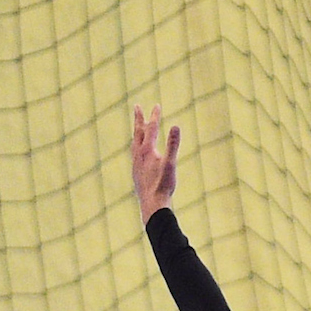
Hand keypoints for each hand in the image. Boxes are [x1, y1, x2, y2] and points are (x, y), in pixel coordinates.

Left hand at [130, 104, 179, 222]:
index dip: (154, 116)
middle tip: (137, 106)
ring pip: (134, 143)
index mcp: (147, 150)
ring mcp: (136, 164)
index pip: (151, 128)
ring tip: (137, 127)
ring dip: (136, 133)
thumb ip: (173, 144)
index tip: (157, 105)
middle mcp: (138, 155)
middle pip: (138, 132)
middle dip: (139, 118)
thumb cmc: (163, 185)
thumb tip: (176, 126)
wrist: (152, 205)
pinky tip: (139, 152)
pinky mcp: (136, 173)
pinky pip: (134, 155)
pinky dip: (136, 147)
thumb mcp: (171, 163)